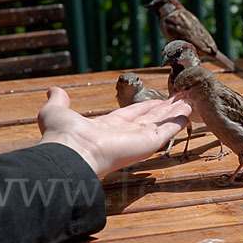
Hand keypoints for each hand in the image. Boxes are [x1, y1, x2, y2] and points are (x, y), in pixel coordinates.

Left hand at [38, 87, 190, 177]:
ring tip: (189, 104)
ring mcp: (138, 139)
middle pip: (150, 118)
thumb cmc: (62, 135)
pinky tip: (188, 114)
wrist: (72, 152)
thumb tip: (53, 90)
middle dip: (164, 109)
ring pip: (161, 123)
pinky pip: (167, 130)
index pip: (131, 115)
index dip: (145, 107)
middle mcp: (125, 134)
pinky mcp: (148, 143)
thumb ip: (58, 101)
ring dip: (174, 113)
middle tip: (178, 100)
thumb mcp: (56, 112)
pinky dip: (178, 122)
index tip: (157, 100)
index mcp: (107, 127)